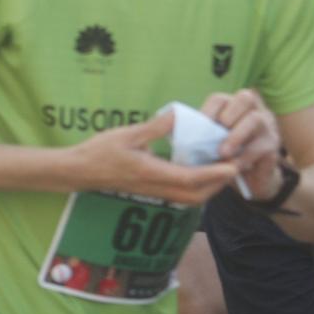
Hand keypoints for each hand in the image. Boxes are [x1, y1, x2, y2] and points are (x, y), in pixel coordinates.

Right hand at [66, 112, 241, 206]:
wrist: (80, 171)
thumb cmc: (100, 151)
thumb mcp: (128, 133)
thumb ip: (156, 126)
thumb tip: (180, 114)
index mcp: (152, 172)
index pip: (191, 178)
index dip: (215, 173)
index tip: (233, 164)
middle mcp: (156, 187)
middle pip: (196, 196)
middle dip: (218, 185)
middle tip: (232, 167)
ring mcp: (153, 192)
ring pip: (189, 198)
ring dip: (209, 188)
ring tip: (219, 170)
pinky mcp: (150, 191)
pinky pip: (180, 195)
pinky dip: (196, 187)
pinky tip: (197, 172)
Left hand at [201, 89, 283, 200]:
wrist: (248, 178)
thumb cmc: (225, 154)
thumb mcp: (212, 141)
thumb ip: (201, 133)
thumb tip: (176, 130)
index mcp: (233, 105)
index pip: (219, 99)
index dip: (208, 111)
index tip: (197, 128)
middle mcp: (254, 109)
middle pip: (245, 98)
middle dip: (228, 115)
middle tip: (216, 133)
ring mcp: (267, 126)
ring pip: (255, 119)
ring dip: (236, 136)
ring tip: (223, 152)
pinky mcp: (274, 145)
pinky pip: (261, 146)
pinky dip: (245, 156)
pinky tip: (233, 166)